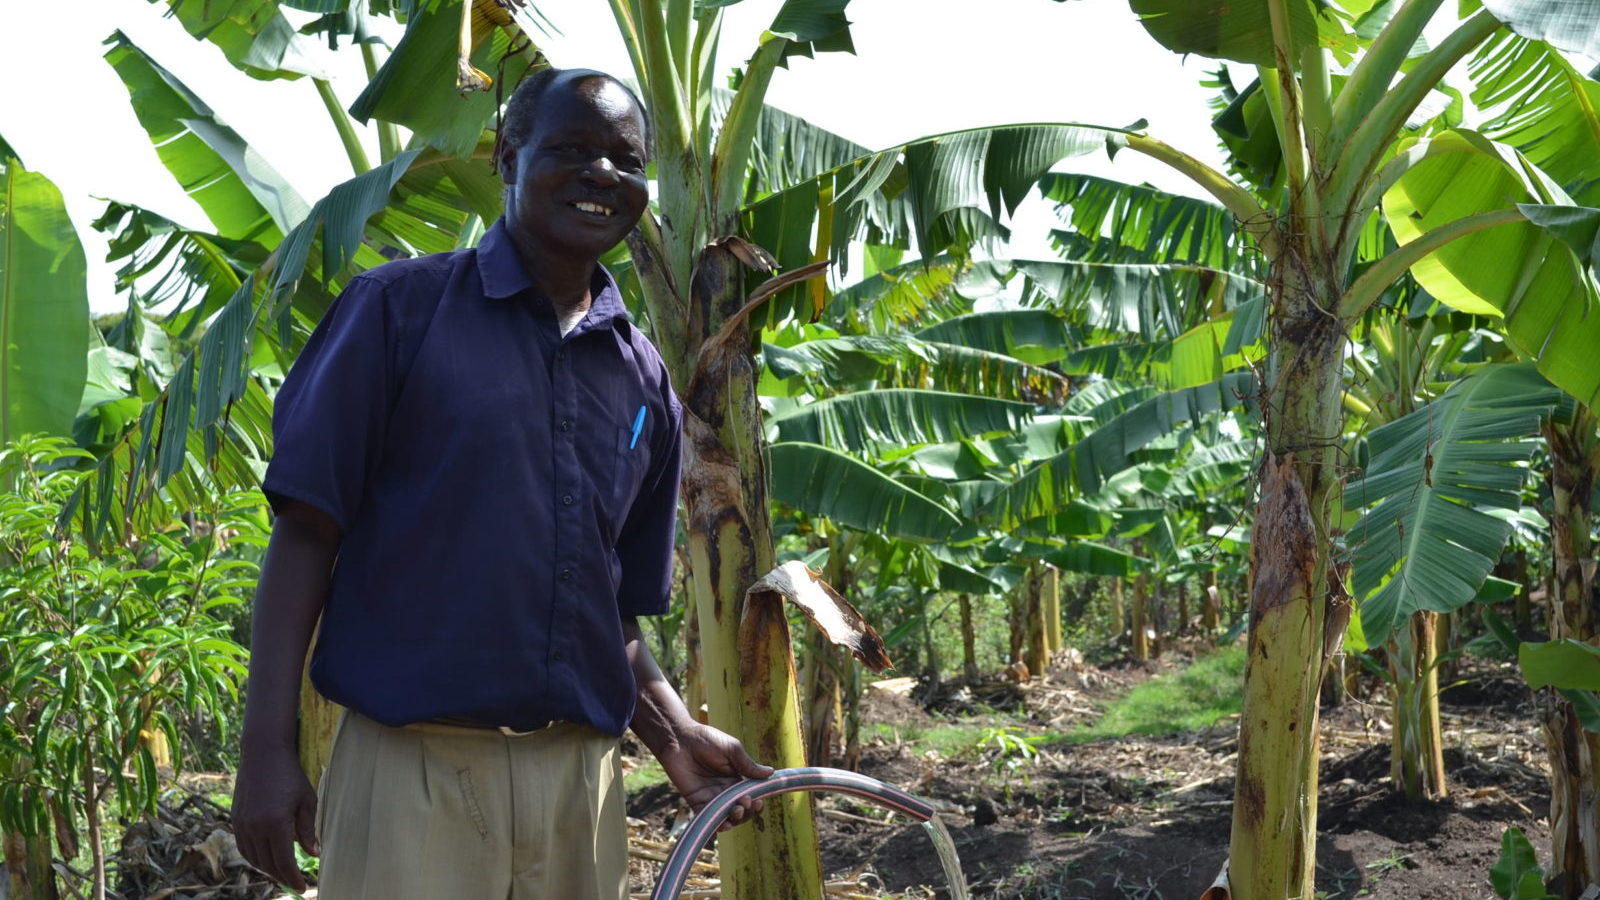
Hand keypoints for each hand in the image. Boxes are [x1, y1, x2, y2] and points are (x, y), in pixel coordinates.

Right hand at [231, 746, 318, 891]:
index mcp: (276, 824)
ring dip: (268, 869)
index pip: (284, 862)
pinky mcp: (235, 819)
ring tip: (283, 872)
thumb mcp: (307, 801)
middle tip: (295, 883)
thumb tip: (313, 854)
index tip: (303, 887)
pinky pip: (244, 847)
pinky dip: (255, 857)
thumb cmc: (291, 775)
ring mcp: (242, 824)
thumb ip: (308, 830)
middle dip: (282, 876)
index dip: (293, 878)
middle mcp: (255, 827)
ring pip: (254, 858)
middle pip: (268, 864)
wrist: (263, 754)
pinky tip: (266, 858)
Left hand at [656, 723, 773, 830]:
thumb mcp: (731, 749)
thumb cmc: (706, 740)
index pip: (751, 794)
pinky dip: (718, 825)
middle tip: (746, 801)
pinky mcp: (697, 803)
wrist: (679, 740)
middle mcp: (725, 790)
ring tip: (736, 810)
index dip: (757, 801)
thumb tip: (771, 773)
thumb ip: (748, 764)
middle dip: (748, 810)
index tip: (759, 800)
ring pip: (728, 816)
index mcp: (736, 778)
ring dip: (736, 818)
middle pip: (742, 809)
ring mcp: (712, 798)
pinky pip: (709, 819)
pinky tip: (725, 824)